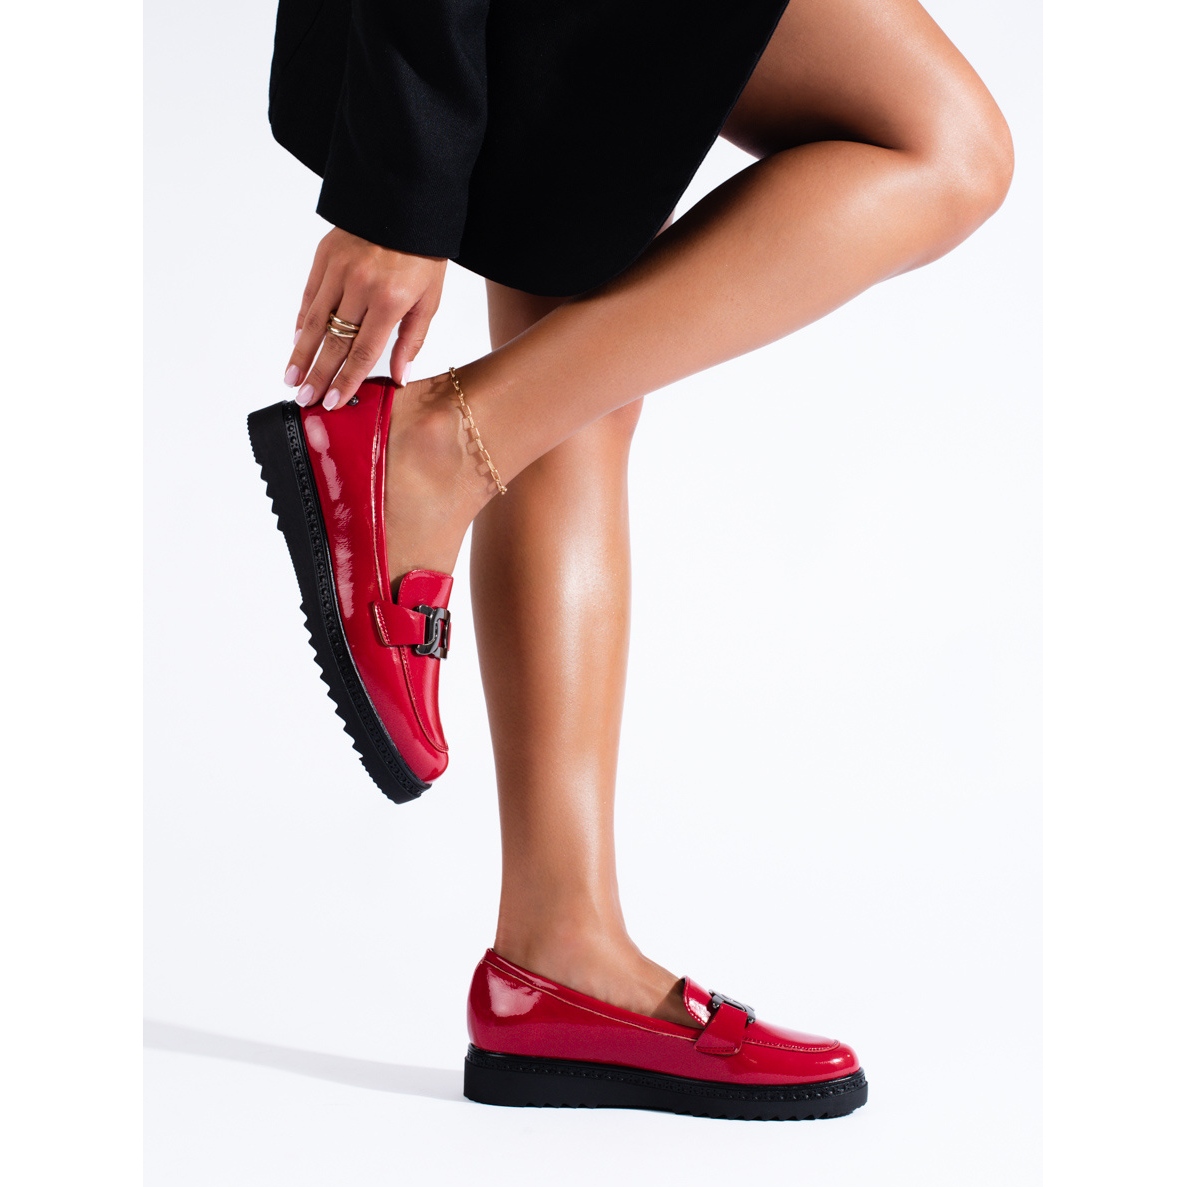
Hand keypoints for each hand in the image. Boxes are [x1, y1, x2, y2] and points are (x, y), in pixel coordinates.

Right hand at [283, 227, 446, 409]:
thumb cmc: (423, 256)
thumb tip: (399, 377)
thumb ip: (412, 340)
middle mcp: (360, 287)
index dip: (346, 381)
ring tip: (291, 377)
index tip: (333, 402)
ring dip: (301, 353)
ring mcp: (339, 270)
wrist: (407, 204)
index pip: (363, 352)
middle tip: (304, 398)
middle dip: (318, 374)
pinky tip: (297, 342)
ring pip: (315, 321)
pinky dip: (302, 320)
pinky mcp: (325, 256)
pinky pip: (310, 295)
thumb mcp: (429, 300)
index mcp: (390, 301)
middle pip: (334, 342)